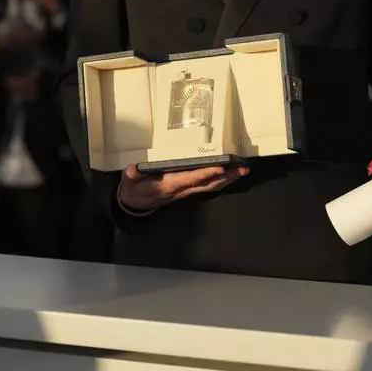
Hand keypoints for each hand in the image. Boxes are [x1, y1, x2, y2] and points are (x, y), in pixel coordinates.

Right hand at [117, 164, 247, 212]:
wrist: (135, 204)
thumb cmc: (134, 190)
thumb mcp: (129, 183)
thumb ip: (131, 176)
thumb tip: (132, 170)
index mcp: (169, 186)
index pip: (191, 179)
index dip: (205, 174)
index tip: (220, 167)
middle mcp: (181, 190)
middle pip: (208, 184)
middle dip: (225, 177)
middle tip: (242, 169)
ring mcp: (186, 191)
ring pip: (210, 186)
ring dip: (227, 180)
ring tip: (241, 171)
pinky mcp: (187, 190)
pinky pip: (207, 186)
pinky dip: (219, 181)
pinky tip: (228, 176)